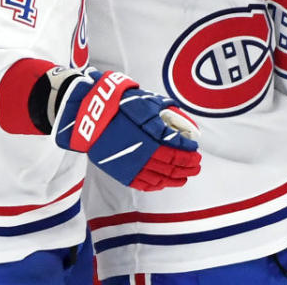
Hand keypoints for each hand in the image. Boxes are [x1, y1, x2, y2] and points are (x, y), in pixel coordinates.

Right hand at [54, 70, 201, 190]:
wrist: (90, 115)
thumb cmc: (119, 105)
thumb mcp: (147, 102)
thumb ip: (167, 112)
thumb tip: (184, 121)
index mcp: (150, 135)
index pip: (177, 148)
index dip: (189, 151)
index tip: (196, 150)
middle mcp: (143, 153)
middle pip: (172, 164)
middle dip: (187, 165)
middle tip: (196, 165)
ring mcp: (132, 164)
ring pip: (160, 177)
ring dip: (175, 178)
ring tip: (185, 177)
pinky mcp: (121, 172)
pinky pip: (143, 183)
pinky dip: (156, 185)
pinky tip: (164, 183)